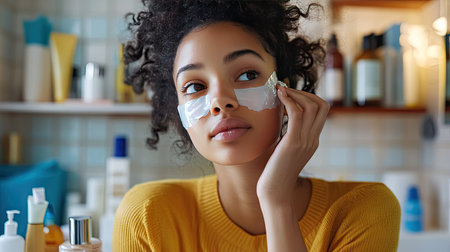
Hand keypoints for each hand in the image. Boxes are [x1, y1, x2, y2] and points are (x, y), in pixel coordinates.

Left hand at [256, 85, 328, 203]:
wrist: (274, 192)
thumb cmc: (275, 172)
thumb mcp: (285, 150)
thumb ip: (288, 135)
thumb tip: (282, 119)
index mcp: (313, 141)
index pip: (321, 111)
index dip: (308, 98)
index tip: (290, 94)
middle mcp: (313, 139)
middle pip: (322, 105)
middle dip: (304, 92)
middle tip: (285, 89)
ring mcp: (306, 141)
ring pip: (311, 106)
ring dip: (295, 93)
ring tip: (280, 90)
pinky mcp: (293, 143)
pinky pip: (297, 114)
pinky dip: (289, 100)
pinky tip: (279, 96)